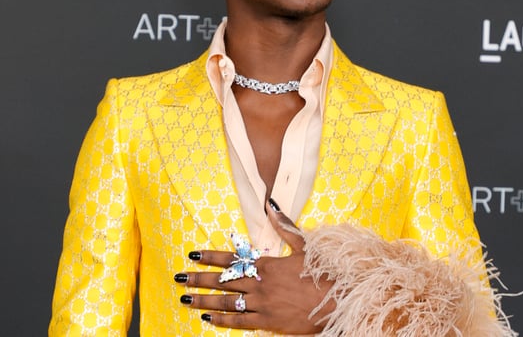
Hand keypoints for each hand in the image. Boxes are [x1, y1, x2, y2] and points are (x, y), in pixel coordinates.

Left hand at [175, 199, 333, 333]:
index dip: (209, 256)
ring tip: (186, 299)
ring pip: (226, 302)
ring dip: (204, 301)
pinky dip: (222, 320)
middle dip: (199, 279)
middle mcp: (260, 284)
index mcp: (266, 263)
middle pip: (223, 281)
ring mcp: (262, 305)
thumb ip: (284, 226)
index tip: (192, 255)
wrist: (338, 299)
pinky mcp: (269, 322)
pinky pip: (240, 322)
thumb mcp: (304, 244)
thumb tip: (270, 204)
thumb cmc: (322, 270)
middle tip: (179, 278)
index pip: (231, 258)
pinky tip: (208, 319)